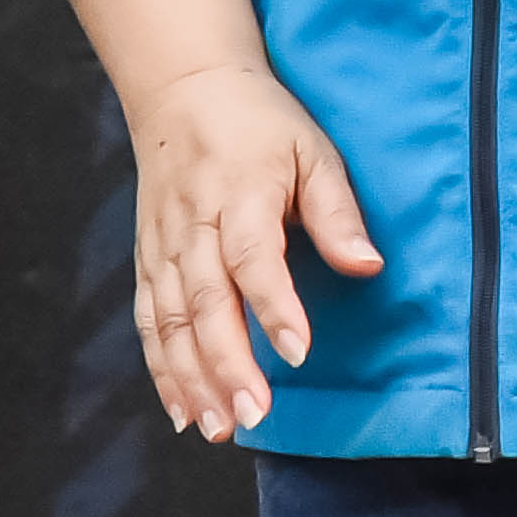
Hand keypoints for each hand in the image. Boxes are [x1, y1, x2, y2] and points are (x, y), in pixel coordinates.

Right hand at [117, 62, 378, 439]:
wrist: (185, 88)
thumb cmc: (262, 122)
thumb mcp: (313, 150)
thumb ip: (337, 212)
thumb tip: (369, 267)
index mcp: (239, 193)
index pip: (253, 257)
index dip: (274, 307)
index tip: (298, 353)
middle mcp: (194, 225)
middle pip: (206, 302)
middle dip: (227, 365)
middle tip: (253, 416)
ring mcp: (164, 245)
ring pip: (171, 322)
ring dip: (192, 379)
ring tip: (218, 428)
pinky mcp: (148, 259)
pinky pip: (150, 321)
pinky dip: (161, 369)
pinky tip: (182, 412)